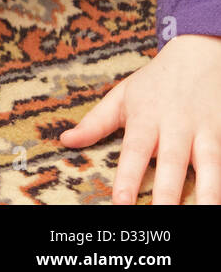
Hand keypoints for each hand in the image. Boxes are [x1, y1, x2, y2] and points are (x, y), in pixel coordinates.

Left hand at [59, 33, 220, 203]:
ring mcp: (205, 130)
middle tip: (161, 216)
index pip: (135, 151)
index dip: (128, 177)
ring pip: (209, 164)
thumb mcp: (121, 96)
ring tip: (204, 216)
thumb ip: (95, 122)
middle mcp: (176, 125)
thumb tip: (65, 141)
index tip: (121, 202)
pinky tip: (218, 202)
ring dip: (208, 192)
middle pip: (173, 162)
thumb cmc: (154, 82)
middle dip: (168, 192)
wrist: (198, 55)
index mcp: (146, 117)